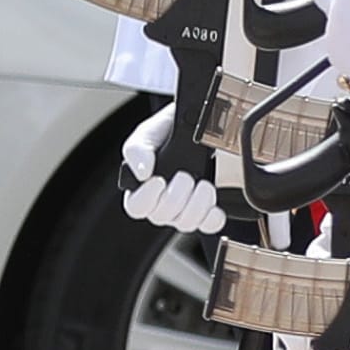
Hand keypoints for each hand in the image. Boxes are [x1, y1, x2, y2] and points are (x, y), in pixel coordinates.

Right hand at [120, 112, 220, 232]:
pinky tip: (213, 202)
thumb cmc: (168, 132)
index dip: (146, 198)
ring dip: (196, 204)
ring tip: (202, 183)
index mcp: (141, 188)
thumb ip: (137, 150)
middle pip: (161, 217)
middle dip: (176, 195)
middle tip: (184, 175)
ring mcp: (183, 210)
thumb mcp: (148, 133)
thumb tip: (141, 172)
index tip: (158, 180)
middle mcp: (161, 203)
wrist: (197, 125)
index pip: (136, 207)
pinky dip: (213, 216)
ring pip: (185, 223)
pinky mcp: (206, 212)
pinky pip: (210, 224)